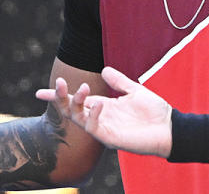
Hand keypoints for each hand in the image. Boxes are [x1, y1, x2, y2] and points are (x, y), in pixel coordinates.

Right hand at [36, 66, 172, 157]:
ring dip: (76, 103)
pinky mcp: (109, 138)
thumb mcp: (135, 91)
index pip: (76, 100)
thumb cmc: (154, 112)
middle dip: (61, 97)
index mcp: (103, 106)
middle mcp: (99, 118)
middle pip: (70, 109)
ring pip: (78, 118)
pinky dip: (94, 115)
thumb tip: (104, 69)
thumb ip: (119, 81)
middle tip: (60, 82)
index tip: (39, 92)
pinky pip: (94, 128)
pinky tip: (100, 103)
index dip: (58, 96)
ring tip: (82, 88)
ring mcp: (103, 128)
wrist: (169, 127)